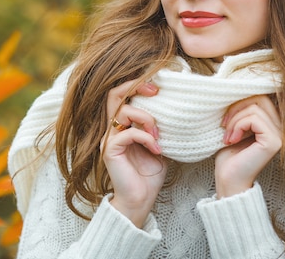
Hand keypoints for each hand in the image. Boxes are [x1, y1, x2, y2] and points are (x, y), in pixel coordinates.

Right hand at [100, 79, 165, 226]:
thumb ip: (158, 126)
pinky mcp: (110, 150)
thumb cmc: (150, 173)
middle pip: (114, 94)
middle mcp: (112, 128)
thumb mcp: (158, 143)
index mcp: (122, 123)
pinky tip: (157, 149)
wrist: (141, 199)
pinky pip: (128, 133)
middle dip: (135, 87)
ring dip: (146, 118)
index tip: (158, 88)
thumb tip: (174, 108)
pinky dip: (146, 137)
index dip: (137, 85)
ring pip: (123, 112)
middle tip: (155, 92)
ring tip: (158, 134)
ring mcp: (109, 138)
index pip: (122, 94)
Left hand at [215, 94, 280, 198]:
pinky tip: (231, 139)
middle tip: (224, 125)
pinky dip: (238, 125)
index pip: (262, 95)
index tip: (226, 117)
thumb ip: (244, 108)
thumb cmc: (229, 153)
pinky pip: (255, 119)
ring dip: (234, 119)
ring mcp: (280, 135)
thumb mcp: (236, 124)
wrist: (228, 178)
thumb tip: (240, 85)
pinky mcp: (274, 141)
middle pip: (260, 97)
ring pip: (255, 107)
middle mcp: (281, 128)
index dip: (241, 100)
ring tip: (227, 135)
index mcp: (273, 122)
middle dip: (236, 108)